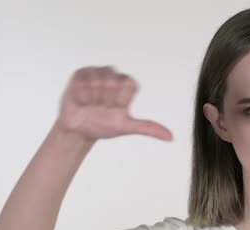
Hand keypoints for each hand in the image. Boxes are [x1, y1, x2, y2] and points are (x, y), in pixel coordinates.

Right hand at [55, 66, 172, 141]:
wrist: (79, 130)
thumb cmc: (103, 126)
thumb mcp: (127, 127)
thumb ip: (148, 128)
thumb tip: (170, 137)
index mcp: (127, 86)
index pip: (130, 83)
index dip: (121, 98)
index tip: (116, 108)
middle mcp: (114, 77)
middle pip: (113, 81)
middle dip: (106, 99)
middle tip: (102, 108)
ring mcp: (97, 73)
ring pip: (98, 80)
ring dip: (94, 97)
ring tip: (91, 105)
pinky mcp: (82, 73)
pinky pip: (83, 80)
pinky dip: (82, 94)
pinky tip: (81, 101)